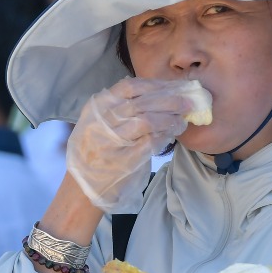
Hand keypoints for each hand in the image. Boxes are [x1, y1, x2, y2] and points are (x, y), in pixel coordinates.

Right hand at [66, 77, 189, 212]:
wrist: (83, 187)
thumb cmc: (95, 152)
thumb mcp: (98, 123)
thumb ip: (120, 108)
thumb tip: (161, 95)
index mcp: (96, 107)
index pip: (130, 87)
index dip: (156, 85)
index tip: (174, 87)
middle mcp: (102, 121)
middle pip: (143, 102)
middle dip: (170, 101)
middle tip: (188, 102)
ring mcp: (111, 141)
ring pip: (147, 121)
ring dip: (169, 119)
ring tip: (181, 120)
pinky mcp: (123, 160)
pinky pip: (150, 143)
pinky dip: (164, 137)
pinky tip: (171, 135)